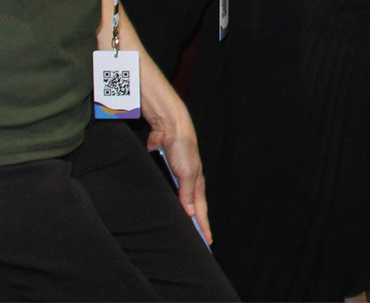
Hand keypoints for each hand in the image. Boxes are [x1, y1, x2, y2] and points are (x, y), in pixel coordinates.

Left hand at [142, 81, 211, 243]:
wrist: (168, 128)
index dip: (204, 226)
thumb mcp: (188, 172)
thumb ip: (188, 193)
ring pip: (177, 202)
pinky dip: (166, 204)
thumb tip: (191, 214)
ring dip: (178, 215)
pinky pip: (165, 193)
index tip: (207, 242)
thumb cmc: (183, 147)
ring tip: (178, 231)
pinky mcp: (164, 174)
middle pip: (191, 209)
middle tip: (194, 242)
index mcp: (197, 184)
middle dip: (193, 224)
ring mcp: (176, 179)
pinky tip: (162, 211)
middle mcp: (188, 184)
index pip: (201, 211)